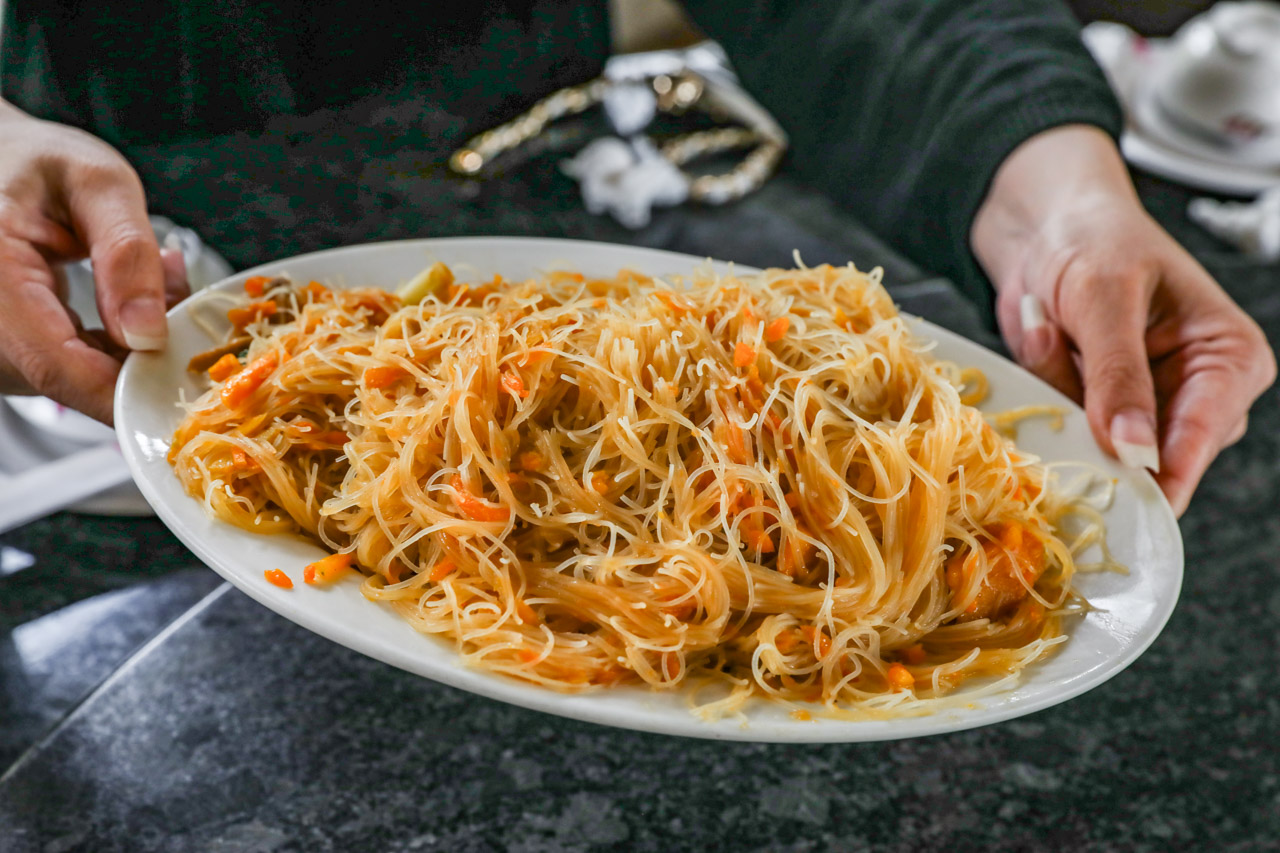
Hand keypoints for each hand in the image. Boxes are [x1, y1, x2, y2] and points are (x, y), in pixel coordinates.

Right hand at [0, 100, 187, 423]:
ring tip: (139, 286)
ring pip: (71, 380)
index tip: (183, 379)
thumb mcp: (95, 182)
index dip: (125, 388)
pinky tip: (118, 306)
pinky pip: (65, 371)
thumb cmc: (34, 163)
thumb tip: (147, 334)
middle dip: (138, 355)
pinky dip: (105, 348)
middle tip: (171, 295)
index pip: (57, 366)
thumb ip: (126, 252)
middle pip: (70, 379)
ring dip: (123, 350)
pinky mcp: (5, 353)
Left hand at [971, 125, 1275, 515]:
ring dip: (1064, 396)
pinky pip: (1066, 427)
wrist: (1043, 227)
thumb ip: (1117, 375)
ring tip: (1055, 330)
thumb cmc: (1092, 241)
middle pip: (1156, 454)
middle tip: (1067, 371)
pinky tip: (1046, 336)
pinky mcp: (1095, 408)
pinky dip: (1045, 389)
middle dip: (1100, 424)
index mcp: (1228, 357)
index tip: (1131, 497)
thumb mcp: (1104, 298)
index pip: (1207, 432)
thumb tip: (1133, 450)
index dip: (1167, 470)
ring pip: (1101, 445)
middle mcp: (1195, 392)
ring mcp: (1143, 405)